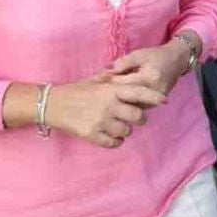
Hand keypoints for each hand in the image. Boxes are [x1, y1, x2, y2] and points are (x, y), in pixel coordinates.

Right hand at [45, 69, 170, 147]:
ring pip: (127, 132)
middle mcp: (109, 105)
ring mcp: (101, 121)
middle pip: (138, 116)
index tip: (164, 101)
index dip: (154, 97)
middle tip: (135, 118)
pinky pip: (114, 143)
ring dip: (125, 130)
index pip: (139, 93)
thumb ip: (112, 80)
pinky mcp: (92, 135)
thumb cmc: (75, 91)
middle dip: (139, 118)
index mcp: (110, 90)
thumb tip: (125, 73)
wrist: (52, 105)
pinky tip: (109, 135)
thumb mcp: (94, 81)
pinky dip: (115, 141)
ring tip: (116, 126)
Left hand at [106, 42, 194, 97]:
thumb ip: (123, 63)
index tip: (98, 80)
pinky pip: (136, 107)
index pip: (123, 83)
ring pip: (130, 105)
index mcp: (148, 77)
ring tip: (105, 97)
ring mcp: (154, 100)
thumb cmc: (156, 56)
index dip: (109, 81)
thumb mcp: (139, 54)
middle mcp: (153, 91)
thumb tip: (106, 71)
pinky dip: (126, 104)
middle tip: (99, 91)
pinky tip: (118, 100)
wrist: (176, 62)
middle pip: (125, 97)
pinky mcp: (154, 105)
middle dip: (111, 94)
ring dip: (118, 101)